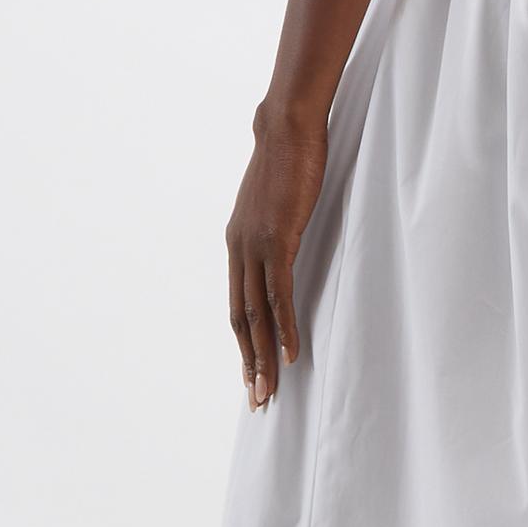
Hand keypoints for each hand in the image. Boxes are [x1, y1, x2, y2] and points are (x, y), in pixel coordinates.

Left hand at [225, 102, 325, 407]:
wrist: (286, 126)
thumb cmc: (289, 158)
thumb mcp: (277, 201)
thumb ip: (276, 226)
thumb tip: (284, 238)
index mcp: (236, 244)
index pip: (238, 305)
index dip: (244, 343)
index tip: (252, 373)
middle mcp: (238, 250)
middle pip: (241, 320)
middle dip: (248, 363)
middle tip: (258, 400)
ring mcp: (255, 247)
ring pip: (256, 315)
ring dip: (262, 357)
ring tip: (270, 390)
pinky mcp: (277, 241)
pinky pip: (280, 295)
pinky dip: (284, 328)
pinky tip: (290, 354)